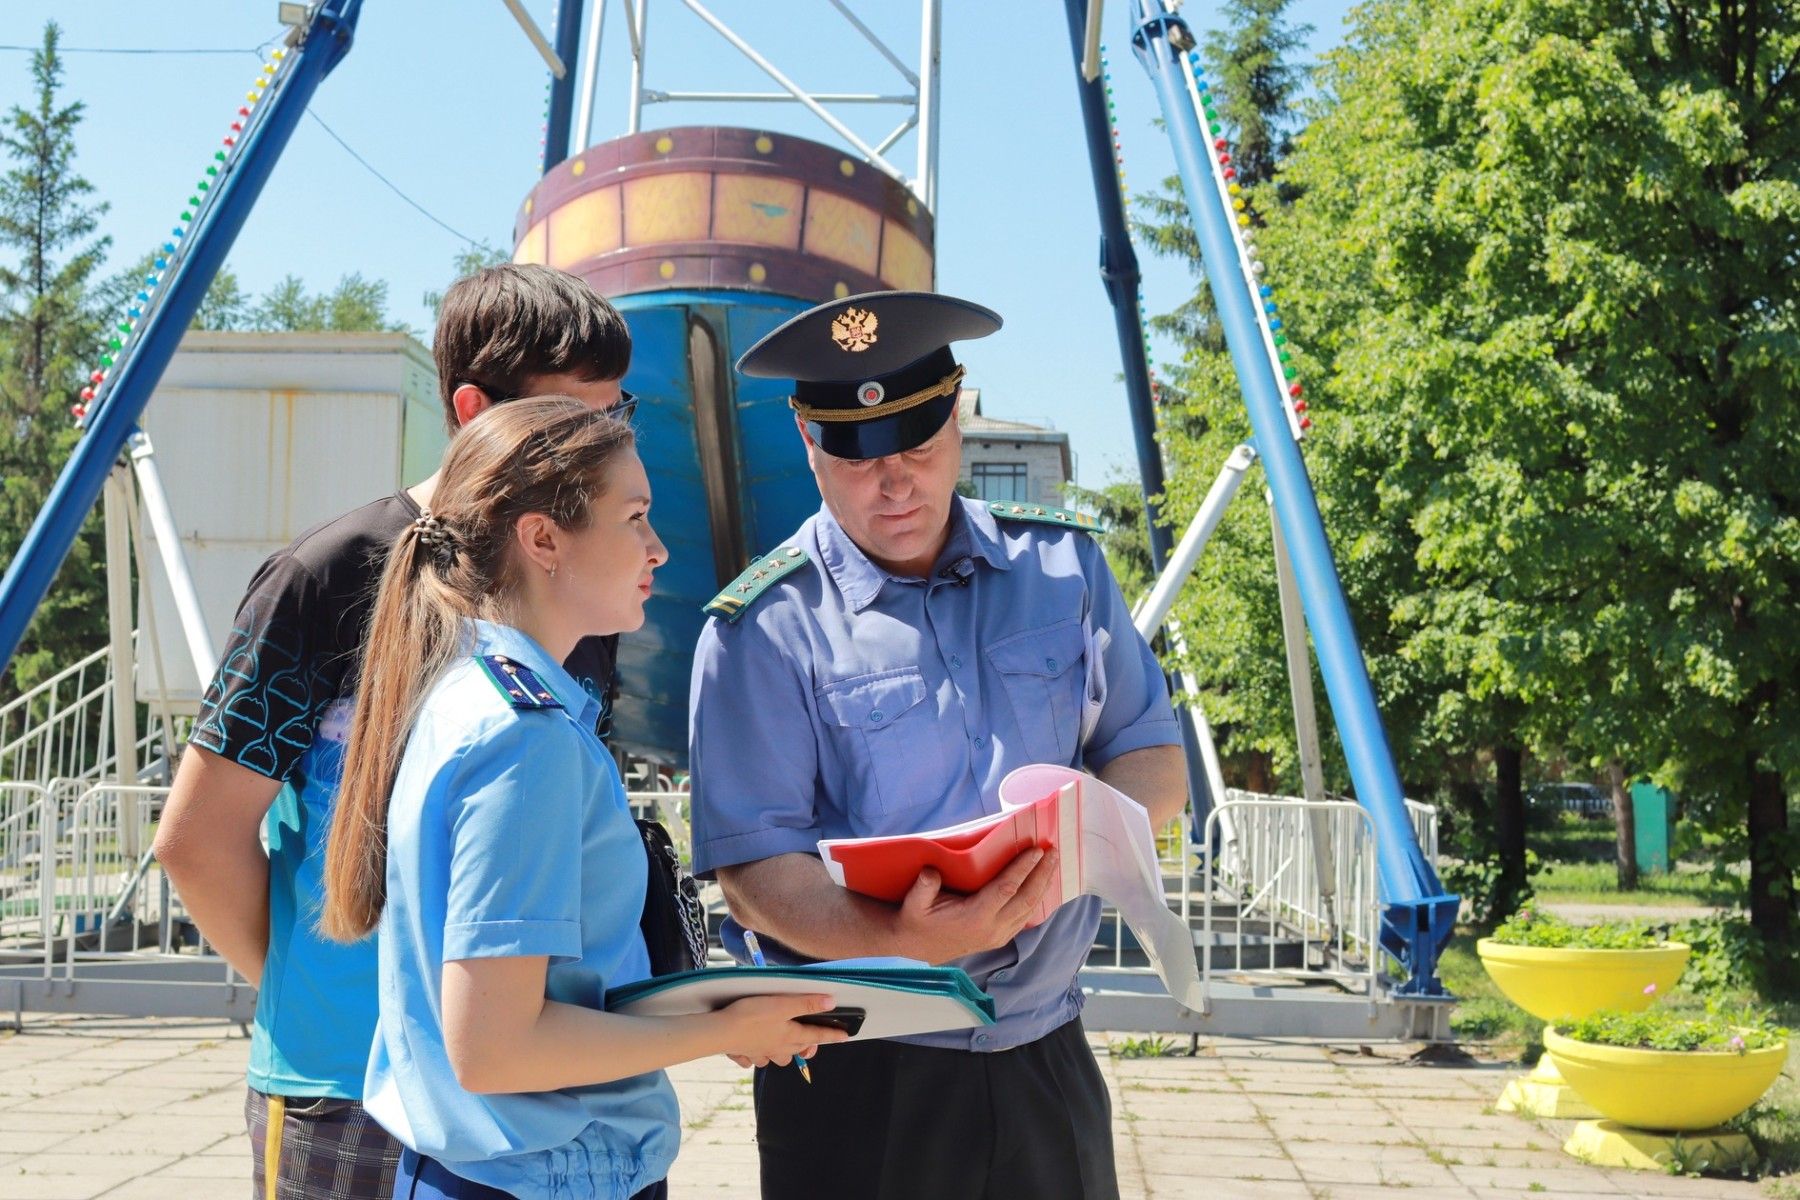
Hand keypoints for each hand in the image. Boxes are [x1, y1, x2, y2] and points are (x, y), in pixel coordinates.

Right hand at [715, 993, 847, 1066]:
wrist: (719, 1032)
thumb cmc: (751, 1016)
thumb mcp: (782, 1004)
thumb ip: (807, 1003)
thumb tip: (831, 1002)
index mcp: (790, 1037)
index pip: (817, 1036)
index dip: (833, 1035)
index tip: (846, 1037)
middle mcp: (778, 1048)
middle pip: (797, 1050)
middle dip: (806, 1046)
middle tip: (811, 1040)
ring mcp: (760, 1052)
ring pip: (777, 1057)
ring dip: (782, 1052)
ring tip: (783, 1043)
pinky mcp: (744, 1052)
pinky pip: (754, 1058)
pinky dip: (757, 1055)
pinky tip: (754, 1049)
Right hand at [893, 846, 1059, 964]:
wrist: (916, 949)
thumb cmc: (917, 920)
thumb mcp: (914, 903)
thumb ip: (923, 887)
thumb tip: (931, 871)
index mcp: (975, 918)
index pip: (1006, 889)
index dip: (1023, 869)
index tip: (1037, 851)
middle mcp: (992, 929)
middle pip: (1026, 899)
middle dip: (1042, 874)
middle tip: (1054, 852)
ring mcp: (998, 936)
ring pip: (1029, 910)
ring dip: (1043, 886)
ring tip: (1052, 864)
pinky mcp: (1000, 939)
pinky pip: (1024, 918)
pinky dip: (1036, 900)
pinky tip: (1042, 886)